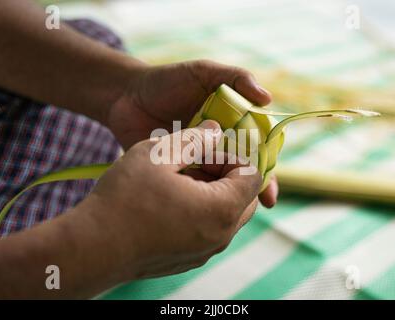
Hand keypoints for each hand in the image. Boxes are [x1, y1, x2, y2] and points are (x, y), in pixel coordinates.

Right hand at [86, 120, 261, 279]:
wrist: (91, 248)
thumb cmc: (124, 198)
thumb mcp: (159, 154)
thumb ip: (194, 138)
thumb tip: (215, 130)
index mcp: (221, 209)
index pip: (253, 177)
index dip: (232, 156)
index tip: (205, 150)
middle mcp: (221, 236)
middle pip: (245, 197)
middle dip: (226, 174)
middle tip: (194, 162)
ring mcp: (206, 252)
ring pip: (227, 214)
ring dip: (213, 192)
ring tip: (179, 179)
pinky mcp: (190, 260)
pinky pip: (210, 230)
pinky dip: (202, 211)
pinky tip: (170, 200)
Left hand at [106, 59, 277, 206]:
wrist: (125, 97)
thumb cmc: (167, 81)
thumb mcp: (204, 73)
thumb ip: (235, 78)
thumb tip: (268, 98)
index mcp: (231, 124)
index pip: (256, 148)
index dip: (266, 168)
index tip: (269, 188)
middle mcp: (217, 145)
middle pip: (241, 170)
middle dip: (251, 190)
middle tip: (257, 205)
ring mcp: (197, 160)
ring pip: (218, 184)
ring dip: (227, 197)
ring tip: (232, 211)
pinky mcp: (176, 172)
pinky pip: (192, 188)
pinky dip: (199, 199)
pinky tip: (203, 209)